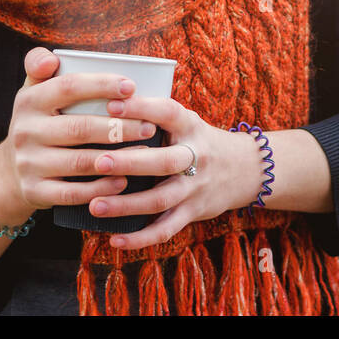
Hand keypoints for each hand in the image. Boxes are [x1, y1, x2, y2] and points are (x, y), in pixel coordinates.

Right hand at [0, 48, 155, 217]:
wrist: (10, 171)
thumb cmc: (39, 122)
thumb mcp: (33, 91)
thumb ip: (41, 65)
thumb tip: (53, 58)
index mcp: (29, 100)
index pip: (68, 87)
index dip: (101, 85)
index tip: (132, 87)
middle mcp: (25, 131)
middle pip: (79, 128)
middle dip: (119, 127)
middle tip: (149, 126)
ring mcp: (28, 164)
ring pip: (79, 162)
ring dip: (116, 158)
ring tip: (145, 151)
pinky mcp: (35, 192)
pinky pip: (73, 193)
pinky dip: (101, 188)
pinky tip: (123, 181)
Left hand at [91, 94, 260, 248]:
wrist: (244, 169)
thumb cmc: (198, 139)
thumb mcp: (185, 120)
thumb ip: (154, 114)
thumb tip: (103, 98)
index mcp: (190, 126)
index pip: (167, 112)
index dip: (141, 108)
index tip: (111, 105)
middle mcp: (196, 157)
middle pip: (164, 161)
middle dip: (130, 162)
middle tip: (98, 162)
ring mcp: (195, 187)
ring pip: (161, 199)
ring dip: (126, 205)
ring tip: (95, 205)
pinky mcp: (193, 212)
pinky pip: (166, 229)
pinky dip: (141, 238)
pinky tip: (115, 240)